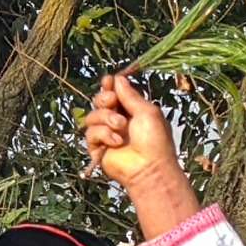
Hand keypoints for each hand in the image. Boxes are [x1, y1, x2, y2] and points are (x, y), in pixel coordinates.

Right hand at [81, 71, 200, 233]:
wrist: (148, 167)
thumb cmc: (154, 140)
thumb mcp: (146, 111)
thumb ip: (130, 95)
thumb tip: (118, 78)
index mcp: (131, 110)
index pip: (115, 93)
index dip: (109, 86)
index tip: (108, 81)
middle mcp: (117, 120)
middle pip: (99, 101)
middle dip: (104, 99)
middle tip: (112, 101)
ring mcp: (106, 134)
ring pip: (93, 116)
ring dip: (106, 118)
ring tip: (120, 127)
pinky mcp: (97, 148)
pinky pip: (91, 133)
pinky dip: (103, 135)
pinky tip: (116, 142)